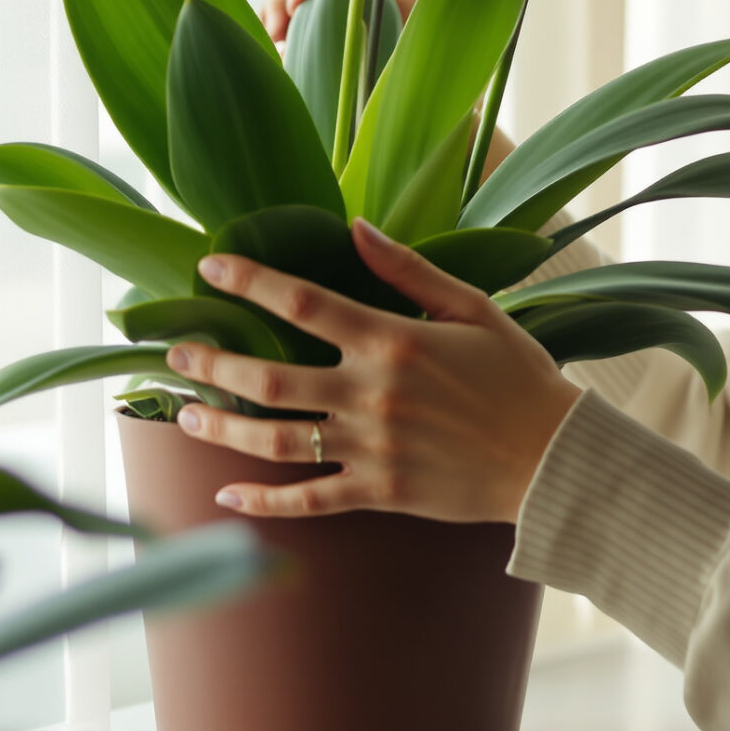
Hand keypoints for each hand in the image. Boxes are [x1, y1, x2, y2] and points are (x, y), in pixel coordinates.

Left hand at [164, 215, 583, 524]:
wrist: (554, 459)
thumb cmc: (519, 376)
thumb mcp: (473, 309)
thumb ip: (409, 270)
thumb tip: (354, 227)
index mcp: (394, 342)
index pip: (304, 303)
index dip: (250, 281)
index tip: (209, 268)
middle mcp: (373, 395)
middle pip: (271, 377)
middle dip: (213, 363)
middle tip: (175, 352)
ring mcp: (372, 449)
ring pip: (277, 441)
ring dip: (222, 427)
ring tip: (185, 414)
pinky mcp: (379, 493)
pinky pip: (309, 501)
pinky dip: (263, 503)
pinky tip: (224, 496)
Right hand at [260, 0, 520, 174]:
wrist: (438, 121)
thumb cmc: (448, 85)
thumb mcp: (442, 55)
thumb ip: (423, 37)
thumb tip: (395, 24)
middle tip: (287, 15)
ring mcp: (336, 20)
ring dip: (275, 5)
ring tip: (273, 32)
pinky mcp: (318, 45)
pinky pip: (286, 26)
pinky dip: (272, 27)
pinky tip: (271, 45)